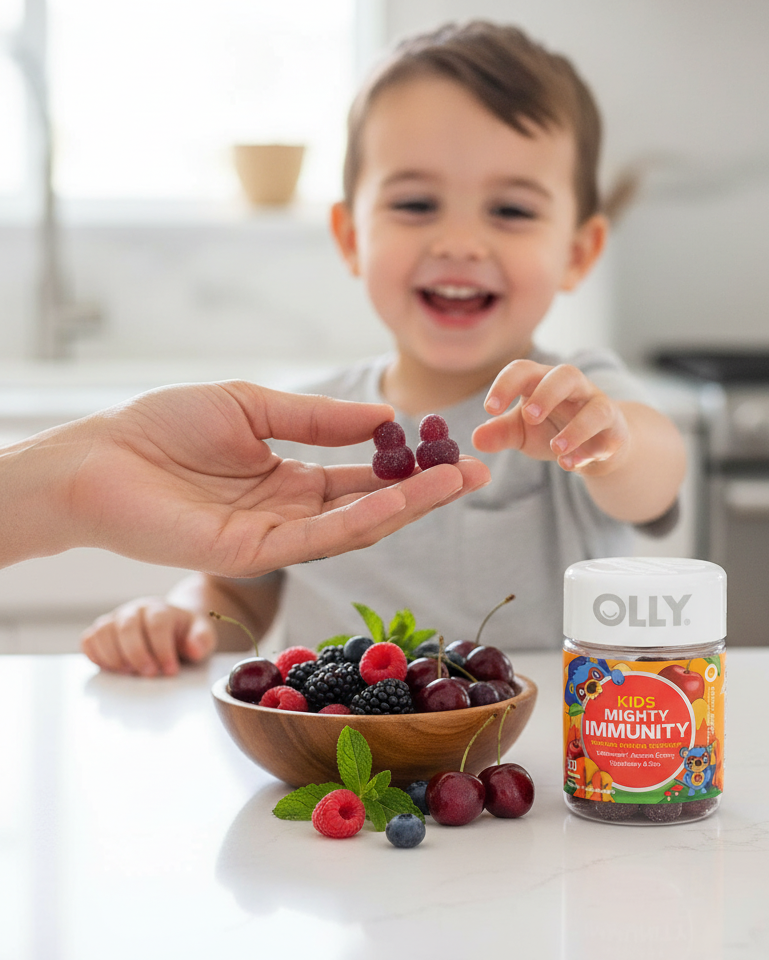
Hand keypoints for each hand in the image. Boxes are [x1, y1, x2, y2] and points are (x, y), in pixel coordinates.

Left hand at [3, 380, 489, 572]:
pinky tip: (399, 497)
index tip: (451, 451)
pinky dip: (361, 518)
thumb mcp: (253, 406)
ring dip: (408, 505)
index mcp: (291, 476)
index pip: (363, 475)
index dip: (408, 466)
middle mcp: (291, 511)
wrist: (100, 455)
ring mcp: (275, 536)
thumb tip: (382, 416)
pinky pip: (318, 537)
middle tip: (477, 473)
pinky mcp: (253, 553)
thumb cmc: (164, 425)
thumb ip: (316, 417)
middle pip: (372, 505)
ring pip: (355, 524)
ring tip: (455, 481)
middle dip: (426, 490)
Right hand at [82, 598, 214, 676]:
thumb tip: (194, 649)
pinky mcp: (101, 631)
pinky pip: (88, 640)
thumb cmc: (185, 632)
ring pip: (103, 632)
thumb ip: (202, 640)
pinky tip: (111, 669)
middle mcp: (134, 610)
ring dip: (114, 656)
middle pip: (127, 627)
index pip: (157, 623)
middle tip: (150, 674)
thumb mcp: (202, 634)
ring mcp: (115, 619)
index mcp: (160, 608)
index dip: (162, 648)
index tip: (171, 670)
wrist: (171, 625)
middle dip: (137, 654)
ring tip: (129, 673)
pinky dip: (95, 655)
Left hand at [472, 359, 628, 472]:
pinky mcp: (616, 432)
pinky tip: (571, 465)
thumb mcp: (522, 432)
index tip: (489, 408)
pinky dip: (591, 451)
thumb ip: (500, 433)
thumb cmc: (553, 430)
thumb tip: (475, 439)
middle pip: (566, 374)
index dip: (506, 384)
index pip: (524, 370)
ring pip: (596, 408)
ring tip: (556, 449)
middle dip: (547, 393)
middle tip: (529, 416)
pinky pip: (609, 437)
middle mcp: (574, 389)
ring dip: (577, 428)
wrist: (595, 447)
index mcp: (543, 382)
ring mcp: (599, 408)